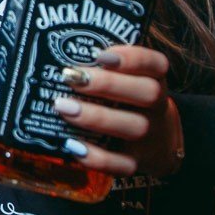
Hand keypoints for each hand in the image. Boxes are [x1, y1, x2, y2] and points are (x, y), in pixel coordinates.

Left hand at [53, 45, 184, 177]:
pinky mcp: (137, 163)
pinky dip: (97, 157)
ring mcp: (149, 137)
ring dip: (96, 117)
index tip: (100, 54)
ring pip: (134, 126)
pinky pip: (122, 164)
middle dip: (108, 84)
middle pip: (147, 93)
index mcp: (155, 80)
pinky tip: (73, 145)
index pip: (156, 64)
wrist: (160, 143)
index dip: (133, 57)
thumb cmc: (129, 101)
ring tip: (63, 107)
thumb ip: (103, 66)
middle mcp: (156, 107)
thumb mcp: (128, 80)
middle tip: (72, 77)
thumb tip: (54, 49)